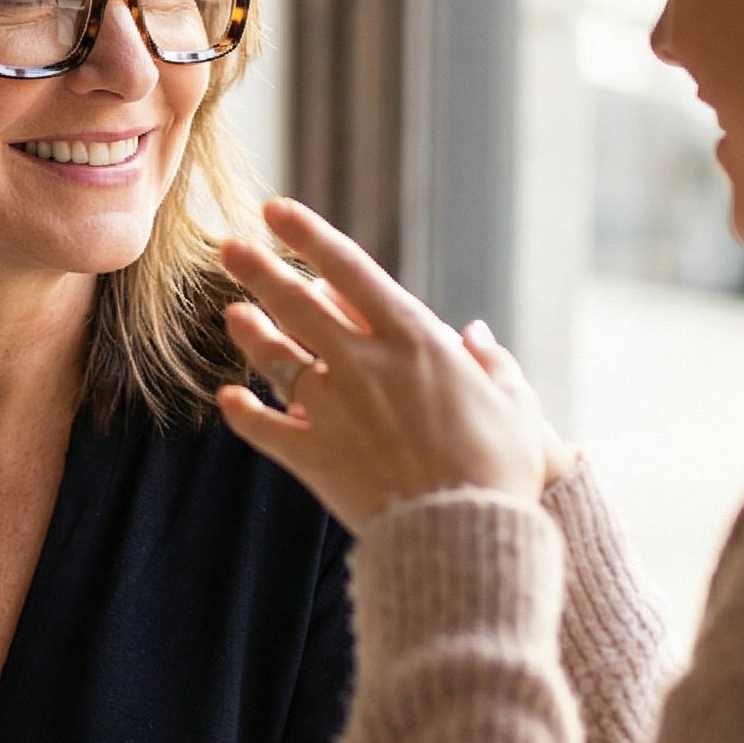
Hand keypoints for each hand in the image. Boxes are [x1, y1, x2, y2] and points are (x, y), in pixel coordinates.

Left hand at [218, 197, 562, 531]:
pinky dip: (243, 412)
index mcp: (414, 339)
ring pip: (275, 358)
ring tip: (231, 313)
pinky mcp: (313, 456)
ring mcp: (332, 409)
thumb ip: (493, 364)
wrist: (465, 532)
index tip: (276, 210)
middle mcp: (364, 363)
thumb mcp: (515, 405)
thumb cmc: (500, 468)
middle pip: (297, 303)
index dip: (308, 235)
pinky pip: (264, 427)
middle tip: (230, 247)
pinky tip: (227, 398)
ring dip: (250, 332)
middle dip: (259, 269)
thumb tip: (473, 335)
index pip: (349, 270)